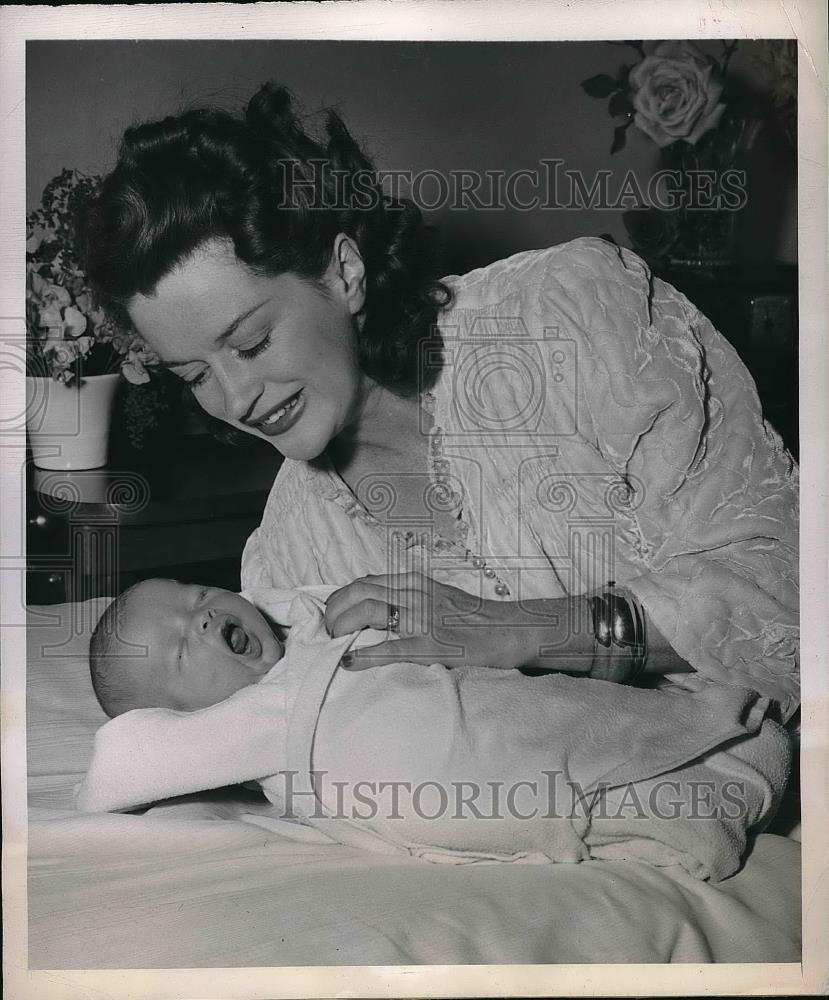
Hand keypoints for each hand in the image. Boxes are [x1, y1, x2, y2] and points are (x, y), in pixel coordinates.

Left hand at [325, 571, 515, 669]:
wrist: (509, 629)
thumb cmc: (474, 617)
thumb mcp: (438, 596)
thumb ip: (410, 598)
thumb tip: (376, 607)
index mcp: (415, 583)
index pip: (365, 582)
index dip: (340, 598)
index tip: (330, 614)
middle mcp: (416, 594)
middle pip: (359, 592)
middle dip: (334, 611)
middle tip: (326, 631)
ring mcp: (424, 618)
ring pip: (369, 611)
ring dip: (343, 627)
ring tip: (333, 643)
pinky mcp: (433, 644)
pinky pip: (392, 647)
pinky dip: (366, 653)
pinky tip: (350, 661)